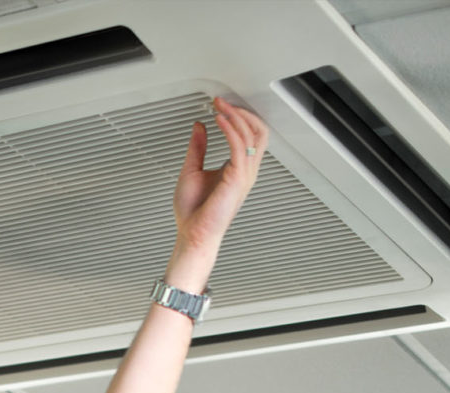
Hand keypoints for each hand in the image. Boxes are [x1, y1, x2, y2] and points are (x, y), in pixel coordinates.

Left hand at [171, 97, 268, 252]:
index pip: (249, 135)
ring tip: (219, 107)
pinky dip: (229, 130)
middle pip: (258, 131)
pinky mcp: (237, 178)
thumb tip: (199, 127)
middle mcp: (245, 170)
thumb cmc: (193, 212)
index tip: (218, 105)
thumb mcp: (191, 170)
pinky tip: (218, 120)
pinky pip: (238, 146)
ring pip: (251, 135)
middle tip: (221, 102)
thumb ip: (198, 148)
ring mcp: (244, 174)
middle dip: (241, 112)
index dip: (237, 117)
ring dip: (235, 116)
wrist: (192, 234)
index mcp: (238, 169)